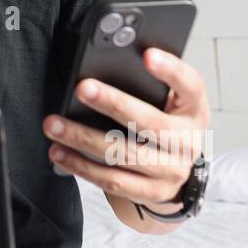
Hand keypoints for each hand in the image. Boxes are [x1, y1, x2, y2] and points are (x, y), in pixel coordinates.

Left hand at [42, 48, 210, 211]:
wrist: (181, 175)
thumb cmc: (166, 127)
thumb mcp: (169, 104)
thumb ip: (147, 85)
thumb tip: (102, 66)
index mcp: (194, 110)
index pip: (190, 86)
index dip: (171, 70)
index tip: (148, 55)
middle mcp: (187, 141)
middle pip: (149, 121)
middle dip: (113, 103)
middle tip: (81, 88)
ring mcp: (172, 171)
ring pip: (124, 154)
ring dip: (83, 138)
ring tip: (53, 124)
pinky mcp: (152, 192)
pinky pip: (112, 181)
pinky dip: (81, 166)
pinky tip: (59, 152)